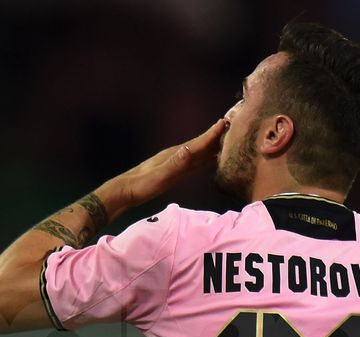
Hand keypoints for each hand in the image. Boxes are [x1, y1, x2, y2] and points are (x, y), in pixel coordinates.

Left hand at [99, 118, 228, 218]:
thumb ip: (175, 164)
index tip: (226, 122)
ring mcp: (176, 163)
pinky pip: (195, 163)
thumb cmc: (141, 186)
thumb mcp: (159, 176)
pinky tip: (211, 159)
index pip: (198, 143)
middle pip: (201, 144)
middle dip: (216, 136)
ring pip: (199, 153)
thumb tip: (189, 149)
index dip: (212, 134)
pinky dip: (205, 159)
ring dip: (212, 146)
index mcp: (175, 155)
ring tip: (227, 140)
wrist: (125, 192)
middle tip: (233, 125)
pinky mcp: (174, 172)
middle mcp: (177, 156)